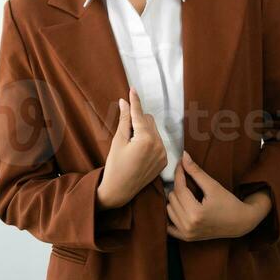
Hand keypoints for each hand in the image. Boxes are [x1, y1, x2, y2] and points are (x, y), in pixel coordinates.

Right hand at [97, 87, 167, 208]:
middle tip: (126, 131)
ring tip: (131, 144)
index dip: (134, 101)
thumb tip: (125, 102)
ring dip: (144, 131)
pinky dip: (149, 141)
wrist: (119, 191)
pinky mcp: (164, 161)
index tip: (132, 89)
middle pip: (148, 121)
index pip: (139, 114)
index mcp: (145, 139)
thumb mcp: (118, 141)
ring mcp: (163, 154)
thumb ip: (124, 120)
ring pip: (154, 131)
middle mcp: (158, 145)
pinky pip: (158, 142)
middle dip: (137, 120)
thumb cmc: (115, 166)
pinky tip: (138, 151)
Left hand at [165, 151, 270, 240]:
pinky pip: (169, 225)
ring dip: (175, 199)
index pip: (179, 188)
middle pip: (172, 198)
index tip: (181, 163)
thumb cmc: (228, 203)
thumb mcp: (213, 185)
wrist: (239, 223)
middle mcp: (188, 225)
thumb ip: (196, 171)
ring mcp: (186, 234)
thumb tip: (184, 156)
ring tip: (186, 193)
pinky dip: (172, 215)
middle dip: (179, 187)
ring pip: (168, 209)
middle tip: (187, 180)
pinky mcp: (186, 238)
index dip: (179, 173)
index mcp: (195, 213)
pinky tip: (179, 207)